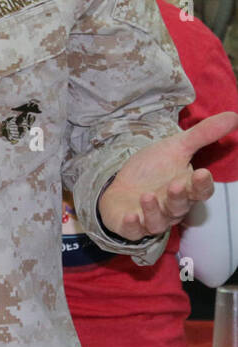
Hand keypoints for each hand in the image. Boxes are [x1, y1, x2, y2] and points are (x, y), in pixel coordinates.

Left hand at [96, 112, 237, 240]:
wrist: (120, 185)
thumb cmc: (151, 169)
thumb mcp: (174, 148)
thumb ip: (202, 135)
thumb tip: (234, 115)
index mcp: (185, 189)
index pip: (200, 191)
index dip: (202, 184)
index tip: (202, 172)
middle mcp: (171, 207)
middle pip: (180, 206)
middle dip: (178, 197)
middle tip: (175, 184)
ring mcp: (150, 218)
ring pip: (158, 221)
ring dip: (153, 210)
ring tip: (147, 195)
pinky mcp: (129, 226)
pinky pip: (133, 231)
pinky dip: (132, 225)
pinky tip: (130, 216)